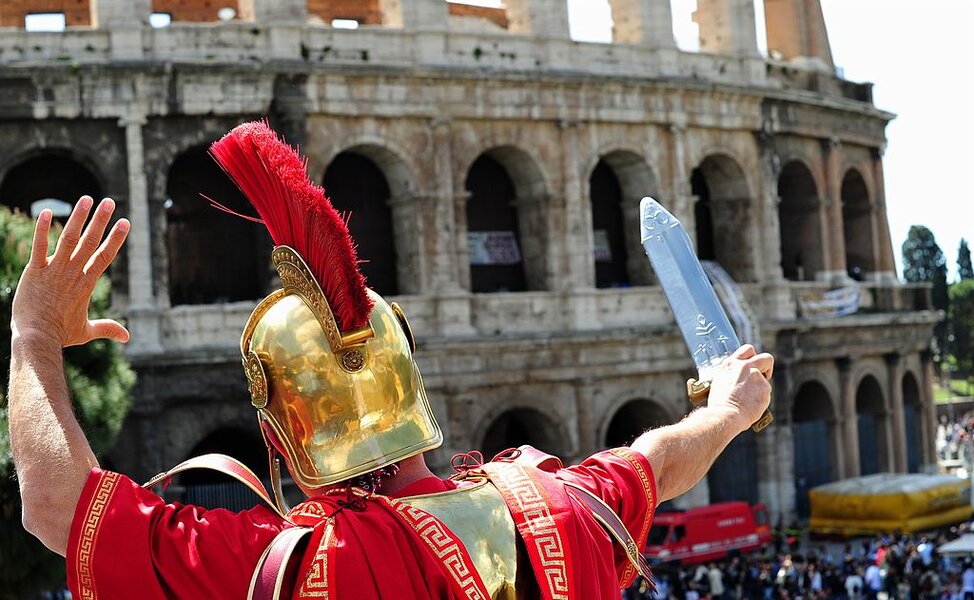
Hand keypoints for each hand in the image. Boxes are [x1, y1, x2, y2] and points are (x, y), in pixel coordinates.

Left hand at [11, 196, 130, 346]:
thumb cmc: (60, 334)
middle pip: (90, 242)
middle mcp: (73, 273)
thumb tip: (127, 337)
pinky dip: (42, 229)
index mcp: (87, 283)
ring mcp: (54, 270)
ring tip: (87, 199)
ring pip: (69, 239)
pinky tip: (45, 212)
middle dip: (101, 220)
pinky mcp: (35, 271)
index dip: (116, 238)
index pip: (105, 256)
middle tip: (110, 202)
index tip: (125, 222)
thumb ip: (107, 329)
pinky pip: (39, 246)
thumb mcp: (86, 331)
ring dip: (78, 217)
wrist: (37, 337)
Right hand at [707, 344, 773, 431]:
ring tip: (747, 400)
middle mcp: (746, 367)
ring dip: (759, 388)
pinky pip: (766, 393)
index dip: (754, 356)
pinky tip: (751, 405)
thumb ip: (732, 374)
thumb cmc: (719, 403)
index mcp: (732, 364)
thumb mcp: (719, 381)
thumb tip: (738, 376)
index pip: (748, 349)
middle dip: (767, 367)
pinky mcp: (765, 388)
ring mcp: (757, 377)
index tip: (753, 365)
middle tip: (763, 376)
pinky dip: (761, 399)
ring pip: (764, 381)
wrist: (726, 414)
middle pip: (766, 358)